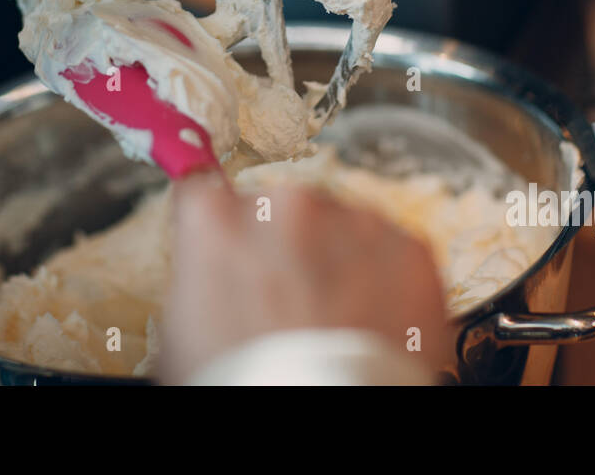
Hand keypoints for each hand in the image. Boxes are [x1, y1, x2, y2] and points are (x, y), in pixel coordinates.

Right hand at [161, 174, 451, 382]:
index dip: (220, 218)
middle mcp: (285, 204)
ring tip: (334, 322)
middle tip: (289, 306)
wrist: (327, 410)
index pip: (204, 186)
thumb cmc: (247, 385)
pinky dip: (385, 281)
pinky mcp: (408, 248)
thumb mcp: (186, 329)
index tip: (228, 234)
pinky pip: (391, 252)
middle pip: (283, 210)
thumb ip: (201, 271)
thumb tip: (212, 259)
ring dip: (338, 260)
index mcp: (216, 219)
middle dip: (287, 247)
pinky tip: (370, 325)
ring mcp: (352, 220)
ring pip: (342, 227)